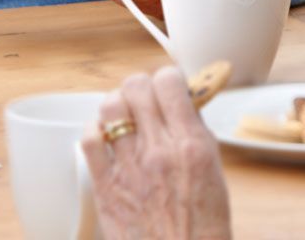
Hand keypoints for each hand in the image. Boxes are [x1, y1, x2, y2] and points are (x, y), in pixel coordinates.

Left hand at [80, 66, 231, 239]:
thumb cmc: (203, 230)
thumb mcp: (215, 175)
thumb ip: (197, 136)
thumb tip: (183, 106)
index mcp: (191, 146)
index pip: (170, 83)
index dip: (168, 79)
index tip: (169, 86)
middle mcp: (159, 151)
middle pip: (136, 87)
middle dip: (141, 87)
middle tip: (145, 100)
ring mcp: (129, 167)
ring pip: (110, 106)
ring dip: (117, 104)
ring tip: (124, 115)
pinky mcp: (106, 185)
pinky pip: (90, 140)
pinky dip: (96, 130)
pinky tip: (105, 136)